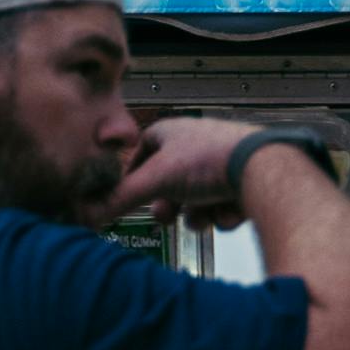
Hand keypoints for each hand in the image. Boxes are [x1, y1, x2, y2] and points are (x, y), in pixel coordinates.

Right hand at [109, 117, 292, 218]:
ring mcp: (220, 160)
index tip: (131, 197)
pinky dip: (221, 213)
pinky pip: (220, 204)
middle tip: (167, 217)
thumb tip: (88, 213)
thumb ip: (120, 199)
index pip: (142, 151)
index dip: (135, 177)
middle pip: (170, 181)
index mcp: (171, 132)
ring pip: (196, 198)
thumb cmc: (210, 160)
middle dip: (169, 204)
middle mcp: (195, 143)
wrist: (261, 170)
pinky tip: (228, 212)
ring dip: (197, 214)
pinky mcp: (242, 179)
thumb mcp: (155, 181)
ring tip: (205, 217)